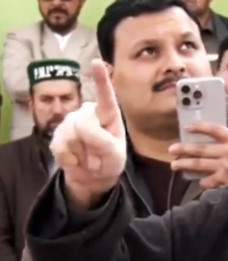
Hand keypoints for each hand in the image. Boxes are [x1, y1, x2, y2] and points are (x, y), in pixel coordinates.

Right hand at [51, 59, 125, 210]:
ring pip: (71, 137)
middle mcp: (87, 114)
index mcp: (107, 115)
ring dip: (82, 155)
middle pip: (84, 125)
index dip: (101, 80)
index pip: (105, 96)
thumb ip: (103, 140)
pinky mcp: (57, 136)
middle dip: (93, 145)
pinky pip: (61, 148)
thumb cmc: (109, 161)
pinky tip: (76, 161)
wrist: (93, 177)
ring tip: (88, 158)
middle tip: (99, 156)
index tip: (97, 62)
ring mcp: (70, 123)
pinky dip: (71, 161)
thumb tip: (80, 127)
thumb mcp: (115, 155)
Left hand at [168, 122, 227, 189]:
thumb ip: (222, 138)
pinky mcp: (224, 181)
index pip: (214, 130)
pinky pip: (207, 181)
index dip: (199, 127)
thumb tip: (197, 134)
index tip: (187, 128)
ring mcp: (226, 167)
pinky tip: (199, 181)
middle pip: (201, 149)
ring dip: (184, 164)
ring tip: (174, 165)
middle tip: (171, 150)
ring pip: (200, 165)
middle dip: (184, 149)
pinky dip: (202, 181)